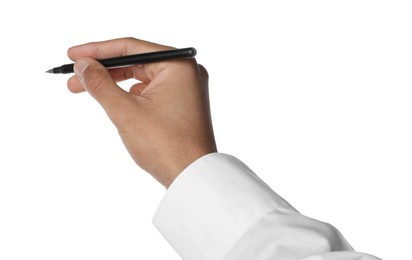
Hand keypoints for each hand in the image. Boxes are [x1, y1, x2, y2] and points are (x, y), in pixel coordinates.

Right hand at [67, 37, 216, 187]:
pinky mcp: (182, 105)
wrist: (192, 178)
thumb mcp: (125, 111)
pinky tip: (114, 102)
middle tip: (74, 77)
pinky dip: (130, 95)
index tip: (72, 55)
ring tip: (86, 90)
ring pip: (141, 78)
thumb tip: (83, 64)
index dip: (97, 50)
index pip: (131, 48)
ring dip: (114, 83)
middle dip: (103, 70)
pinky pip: (150, 92)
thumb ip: (100, 83)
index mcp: (179, 65)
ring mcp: (186, 89)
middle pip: (136, 62)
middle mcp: (186, 72)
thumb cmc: (166, 145)